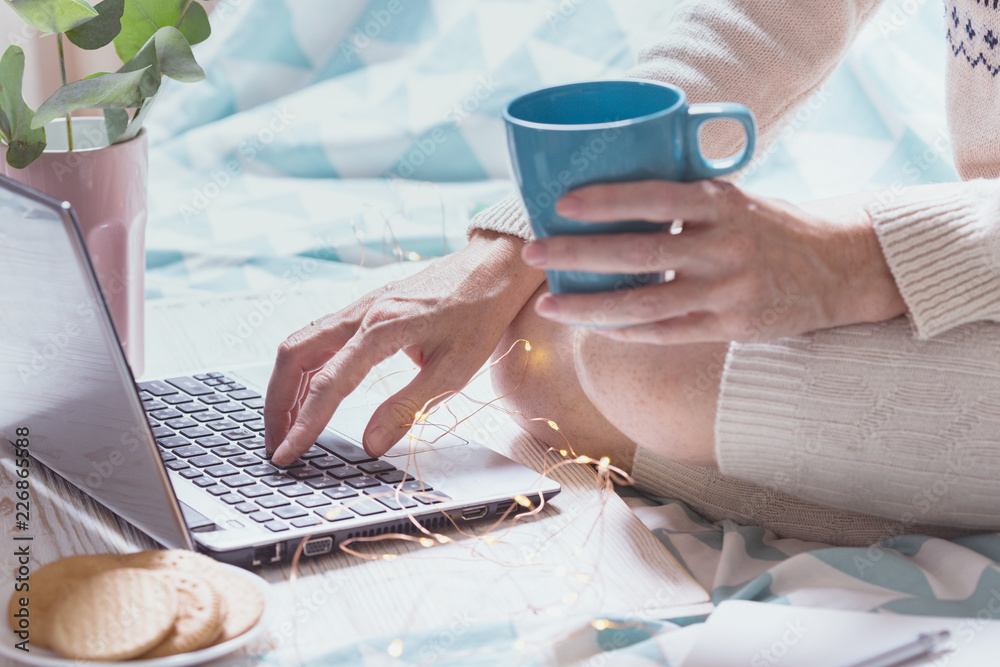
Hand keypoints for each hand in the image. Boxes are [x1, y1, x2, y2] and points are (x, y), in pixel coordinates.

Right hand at [264, 230, 543, 464]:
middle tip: (275, 444)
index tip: (288, 454)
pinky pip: (317, 336)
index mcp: (382, 329)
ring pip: (301, 344)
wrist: (493, 267)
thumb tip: (370, 444)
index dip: (304, 423)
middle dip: (277, 404)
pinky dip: (302, 367)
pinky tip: (307, 389)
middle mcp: (361, 313)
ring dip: (285, 385)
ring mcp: (359, 307)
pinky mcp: (365, 307)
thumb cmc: (481, 314)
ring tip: (284, 424)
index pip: (328, 384)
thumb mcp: (454, 370)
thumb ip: (408, 408)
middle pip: (294, 357)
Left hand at [520, 180, 905, 343]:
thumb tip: (613, 195)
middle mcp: (724, 246)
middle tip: (534, 250)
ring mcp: (727, 290)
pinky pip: (666, 332)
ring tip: (549, 303)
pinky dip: (626, 330)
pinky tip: (593, 325)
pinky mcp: (731, 327)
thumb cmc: (770, 227)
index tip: (562, 204)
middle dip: (577, 253)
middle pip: (637, 252)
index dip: (606, 200)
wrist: (836, 268)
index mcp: (722, 204)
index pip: (656, 197)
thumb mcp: (735, 199)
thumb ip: (684, 199)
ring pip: (645, 304)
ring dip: (589, 305)